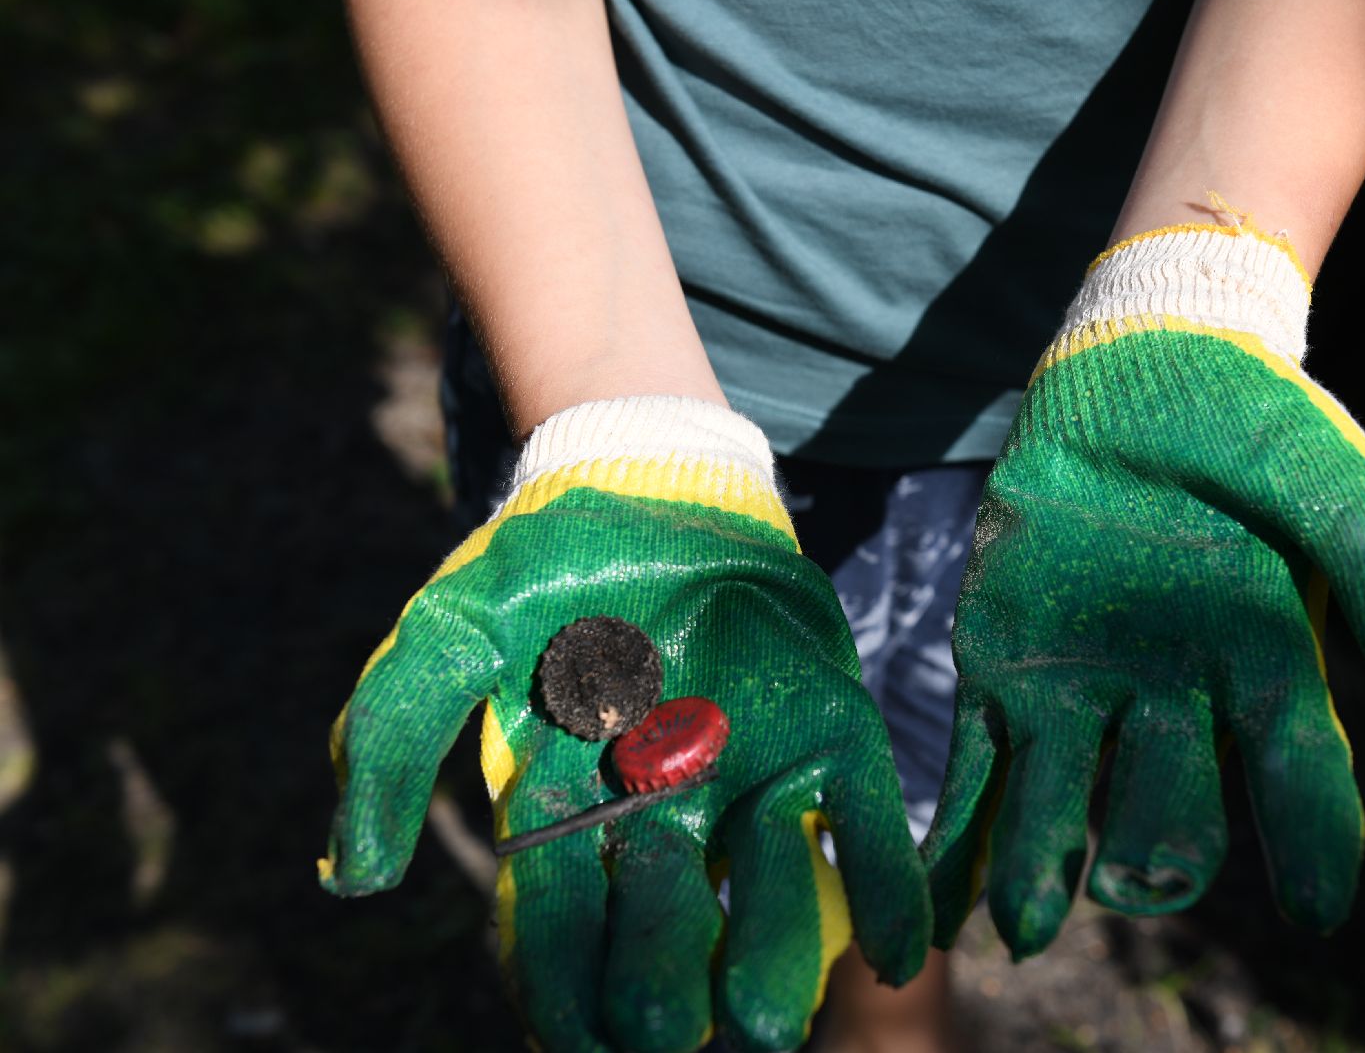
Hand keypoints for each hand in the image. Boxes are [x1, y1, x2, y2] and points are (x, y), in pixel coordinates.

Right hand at [319, 397, 928, 1051]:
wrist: (642, 479)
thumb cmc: (536, 567)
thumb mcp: (446, 634)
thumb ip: (393, 741)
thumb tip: (350, 879)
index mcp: (569, 811)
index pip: (556, 924)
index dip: (560, 988)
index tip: (576, 1045)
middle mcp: (660, 816)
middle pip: (661, 919)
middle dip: (662, 979)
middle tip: (667, 1035)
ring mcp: (748, 776)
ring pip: (764, 886)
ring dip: (770, 953)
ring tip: (770, 1021)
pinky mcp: (827, 732)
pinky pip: (861, 819)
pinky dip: (886, 885)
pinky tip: (904, 951)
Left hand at [923, 223, 1364, 957]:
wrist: (1139, 367)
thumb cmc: (1251, 426)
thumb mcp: (1337, 487)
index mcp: (1267, 670)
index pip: (1300, 773)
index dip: (1317, 841)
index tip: (1318, 908)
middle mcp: (1177, 702)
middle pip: (1170, 804)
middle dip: (1156, 853)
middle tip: (1137, 885)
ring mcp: (1083, 692)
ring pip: (1062, 801)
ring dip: (1041, 866)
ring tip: (1019, 925)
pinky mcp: (1002, 669)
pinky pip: (977, 762)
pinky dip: (957, 833)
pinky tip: (934, 898)